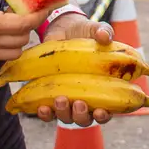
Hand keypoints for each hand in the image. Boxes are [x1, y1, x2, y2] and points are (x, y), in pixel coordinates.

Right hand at [0, 0, 46, 59]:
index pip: (25, 24)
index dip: (40, 15)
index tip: (48, 5)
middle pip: (23, 39)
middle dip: (31, 24)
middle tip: (29, 10)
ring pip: (14, 52)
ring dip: (21, 37)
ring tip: (16, 20)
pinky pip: (1, 55)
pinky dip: (9, 45)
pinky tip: (4, 29)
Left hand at [35, 13, 115, 127]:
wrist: (64, 29)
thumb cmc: (87, 34)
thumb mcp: (96, 30)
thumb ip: (104, 32)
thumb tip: (105, 36)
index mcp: (103, 88)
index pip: (106, 110)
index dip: (104, 115)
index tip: (100, 111)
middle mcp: (86, 98)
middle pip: (84, 119)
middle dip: (81, 115)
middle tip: (78, 102)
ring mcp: (68, 99)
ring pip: (66, 117)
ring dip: (63, 113)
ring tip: (60, 99)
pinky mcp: (50, 96)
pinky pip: (48, 112)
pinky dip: (45, 114)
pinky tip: (42, 107)